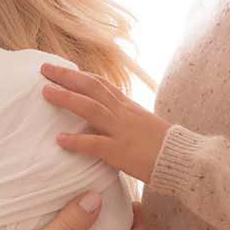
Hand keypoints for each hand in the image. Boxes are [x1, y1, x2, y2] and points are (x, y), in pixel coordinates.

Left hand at [39, 63, 170, 182]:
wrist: (185, 160)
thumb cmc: (165, 146)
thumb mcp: (144, 124)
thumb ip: (125, 119)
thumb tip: (108, 118)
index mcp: (128, 106)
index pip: (101, 84)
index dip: (80, 75)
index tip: (62, 69)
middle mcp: (123, 113)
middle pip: (91, 88)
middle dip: (67, 77)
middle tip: (45, 69)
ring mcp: (122, 131)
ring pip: (90, 108)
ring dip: (66, 98)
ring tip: (45, 93)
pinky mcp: (121, 151)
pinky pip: (96, 144)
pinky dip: (76, 141)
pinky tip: (60, 139)